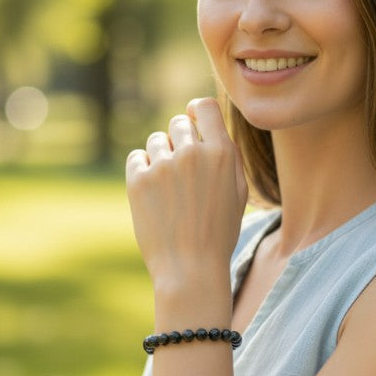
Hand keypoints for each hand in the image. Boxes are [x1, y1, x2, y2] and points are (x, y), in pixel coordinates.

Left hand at [125, 98, 246, 288]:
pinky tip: (154, 193)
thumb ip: (228, 156)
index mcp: (222, 154)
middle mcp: (192, 153)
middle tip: (182, 169)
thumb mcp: (238, 193)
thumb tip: (211, 128)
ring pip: (156, 140)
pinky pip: (137, 157)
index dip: (196, 111)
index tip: (193, 121)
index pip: (205, 107)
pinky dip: (143, 170)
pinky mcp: (138, 180)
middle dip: (180, 140)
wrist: (191, 269)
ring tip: (170, 188)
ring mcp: (163, 166)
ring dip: (161, 156)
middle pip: (178, 123)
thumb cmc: (218, 233)